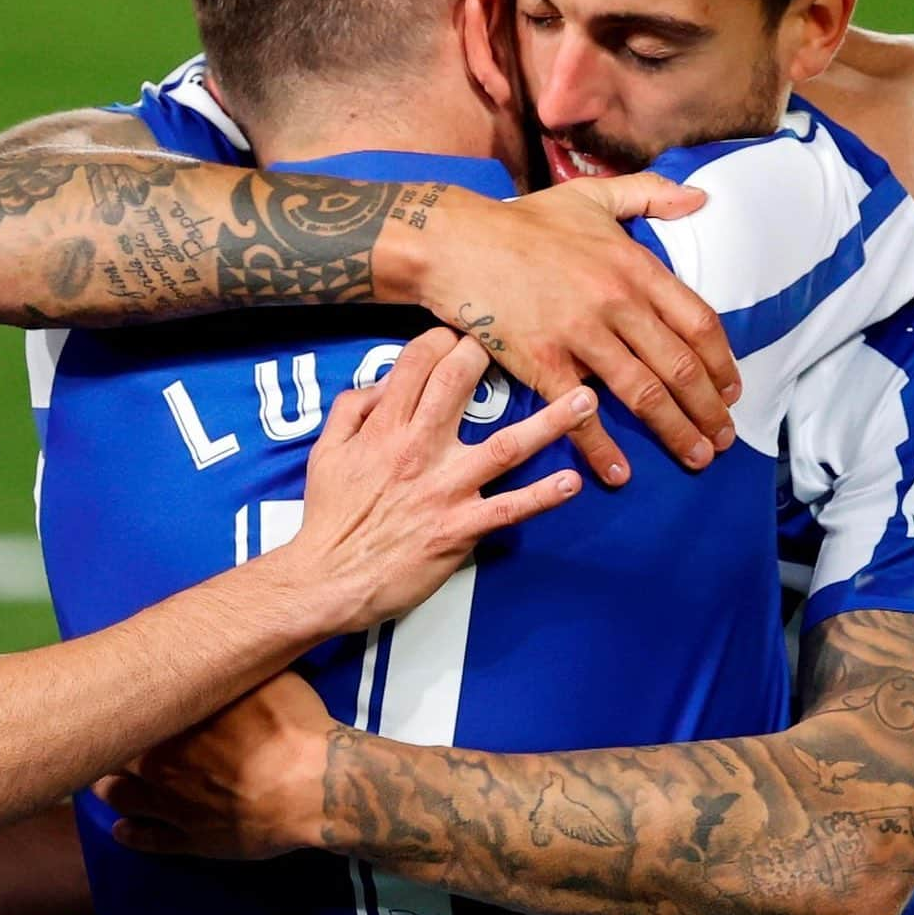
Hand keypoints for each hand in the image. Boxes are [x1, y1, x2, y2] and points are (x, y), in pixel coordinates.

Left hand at [97, 672, 331, 859]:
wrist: (312, 786)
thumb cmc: (290, 724)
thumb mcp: (269, 675)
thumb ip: (235, 667)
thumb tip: (223, 644)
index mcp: (178, 720)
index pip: (134, 708)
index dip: (122, 702)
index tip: (113, 694)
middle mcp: (164, 763)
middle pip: (121, 753)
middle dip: (110, 745)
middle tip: (102, 736)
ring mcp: (174, 807)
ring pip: (124, 797)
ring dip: (109, 789)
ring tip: (101, 782)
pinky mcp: (191, 841)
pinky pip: (148, 840)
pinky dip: (130, 834)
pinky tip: (120, 830)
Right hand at [279, 326, 592, 633]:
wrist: (327, 581)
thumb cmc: (330, 517)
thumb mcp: (327, 451)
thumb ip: (353, 408)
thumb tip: (384, 382)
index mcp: (385, 428)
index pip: (417, 363)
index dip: (441, 339)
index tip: (460, 333)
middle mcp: (418, 449)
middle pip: (461, 385)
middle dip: (490, 355)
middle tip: (523, 339)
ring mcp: (444, 489)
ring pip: (505, 445)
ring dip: (550, 421)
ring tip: (586, 400)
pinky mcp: (459, 528)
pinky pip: (508, 508)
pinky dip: (542, 496)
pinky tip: (572, 481)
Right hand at [416, 174, 738, 482]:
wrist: (456, 243)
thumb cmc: (523, 221)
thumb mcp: (592, 196)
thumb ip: (650, 194)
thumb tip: (700, 198)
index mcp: (634, 265)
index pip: (698, 322)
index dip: (722, 363)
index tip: (731, 391)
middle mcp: (616, 301)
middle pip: (680, 366)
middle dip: (709, 409)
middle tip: (723, 438)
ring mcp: (580, 334)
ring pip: (643, 393)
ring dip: (676, 431)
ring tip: (696, 457)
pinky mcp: (542, 362)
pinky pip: (581, 414)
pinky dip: (603, 449)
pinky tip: (620, 474)